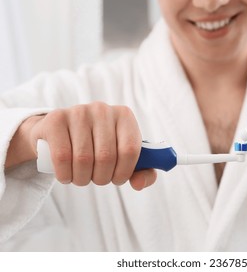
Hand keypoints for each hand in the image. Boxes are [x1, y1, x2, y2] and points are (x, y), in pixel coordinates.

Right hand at [6, 102, 155, 189]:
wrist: (60, 133)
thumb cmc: (97, 147)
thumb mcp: (124, 157)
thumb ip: (143, 172)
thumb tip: (138, 184)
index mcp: (124, 116)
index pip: (130, 150)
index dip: (124, 172)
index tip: (117, 179)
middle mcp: (103, 109)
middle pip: (106, 156)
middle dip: (102, 178)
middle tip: (97, 179)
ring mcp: (78, 112)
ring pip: (83, 159)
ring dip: (83, 179)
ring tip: (82, 177)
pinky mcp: (56, 119)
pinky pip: (62, 156)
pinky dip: (65, 174)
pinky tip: (66, 176)